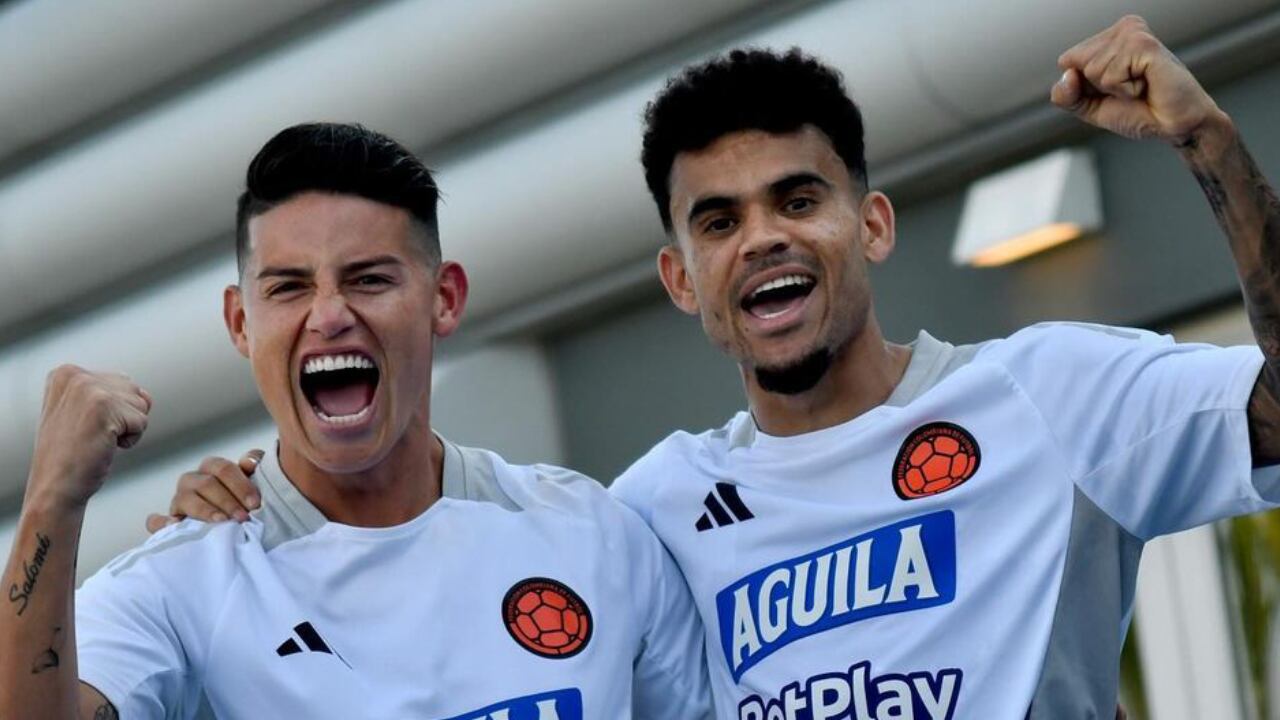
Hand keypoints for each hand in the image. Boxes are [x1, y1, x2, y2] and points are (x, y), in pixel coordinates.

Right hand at [28, 365, 151, 510]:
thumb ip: (111, 393)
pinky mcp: (104, 407)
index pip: (120, 382)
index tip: (83, 426)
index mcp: (66, 372)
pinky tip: (103, 447)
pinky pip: (142, 422)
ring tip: (96, 440)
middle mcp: (75, 375)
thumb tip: (147, 395)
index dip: (112, 411)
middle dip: (122, 417)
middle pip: (132, 391)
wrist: (55, 487)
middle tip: (91, 436)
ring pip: (140, 405)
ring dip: (126, 429)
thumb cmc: (71, 454)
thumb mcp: (82, 412)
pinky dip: (130, 440)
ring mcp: (89, 389)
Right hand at [145, 450, 262, 532]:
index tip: (255, 503)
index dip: (240, 485)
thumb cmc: (244, 499)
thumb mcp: (254, 480)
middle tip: (243, 517)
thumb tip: (247, 462)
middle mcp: (193, 480)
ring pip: (186, 499)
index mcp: (212, 468)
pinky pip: (157, 521)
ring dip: (205, 511)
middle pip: (206, 484)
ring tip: (221, 522)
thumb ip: (255, 463)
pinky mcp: (169, 521)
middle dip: (227, 501)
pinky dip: (162, 523)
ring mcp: (179, 500)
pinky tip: (175, 526)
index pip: (223, 469)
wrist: (232, 523)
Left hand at [1052, 15, 1225, 144]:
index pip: (1066, 61)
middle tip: (1130, 90)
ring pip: (1092, 70)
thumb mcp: (1090, 107)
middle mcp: (1121, 30)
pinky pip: (1110, 76)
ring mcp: (1133, 34)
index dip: (1083, 87)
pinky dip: (1126, 91)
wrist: (1175, 125)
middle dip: (1097, 88)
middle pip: (1074, 64)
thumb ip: (1066, 96)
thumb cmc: (1140, 112)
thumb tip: (1067, 75)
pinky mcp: (1144, 44)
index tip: (1114, 90)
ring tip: (1141, 87)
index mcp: (1108, 39)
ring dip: (1115, 90)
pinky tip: (1147, 85)